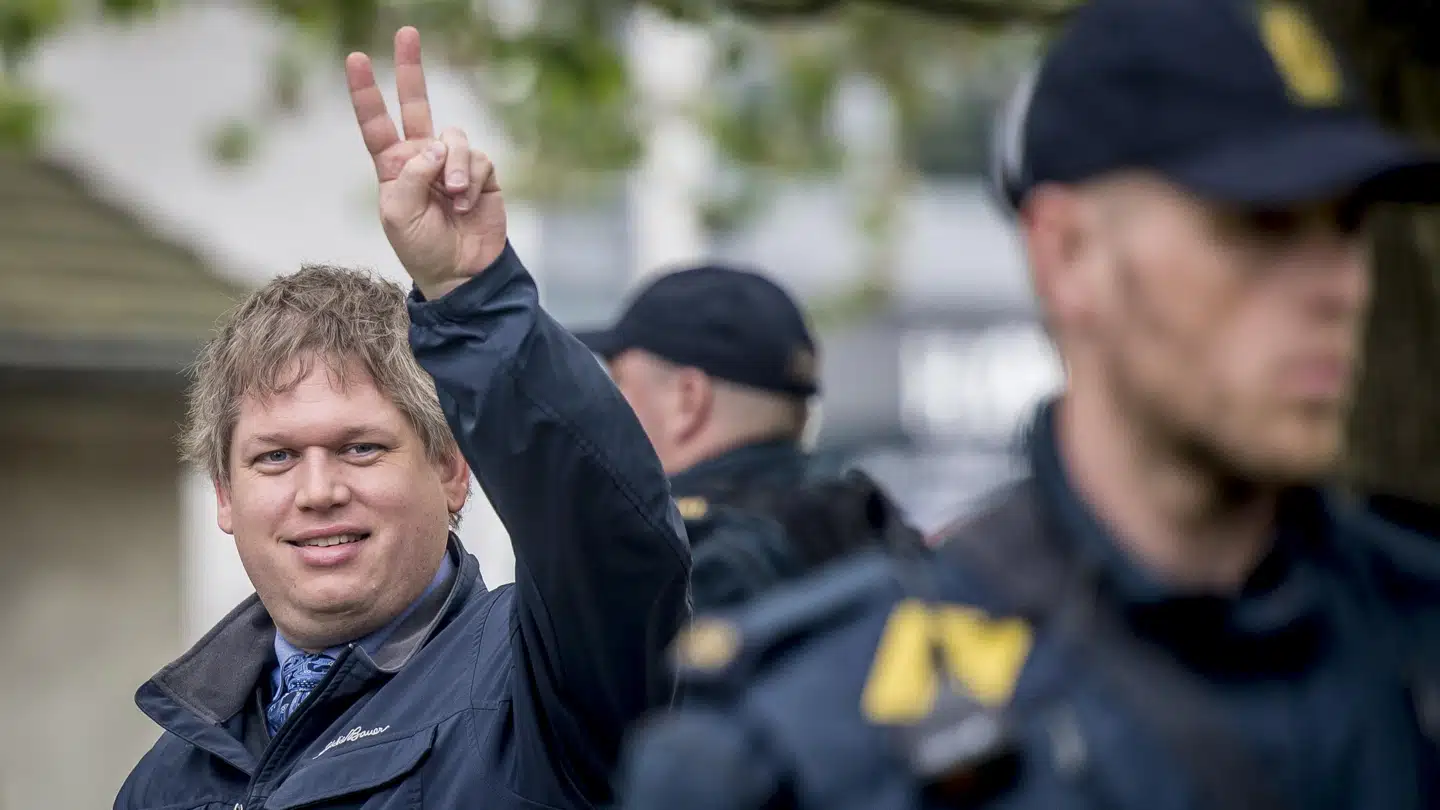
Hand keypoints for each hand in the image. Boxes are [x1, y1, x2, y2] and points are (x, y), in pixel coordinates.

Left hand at [346, 27, 506, 298]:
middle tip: (406, 33)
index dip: (366, 92)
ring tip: (453, 198)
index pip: (375, 123)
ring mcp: (451, 163)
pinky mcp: (480, 172)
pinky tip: (466, 204)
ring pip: (452, 137)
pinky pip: (476, 157)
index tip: (356, 59)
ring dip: (452, 166)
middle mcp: (421, 157)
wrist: (461, 272)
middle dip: (411, 68)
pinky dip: (470, 180)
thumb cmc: (422, 247)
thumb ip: (410, 175)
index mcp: (392, 166)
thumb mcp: (398, 215)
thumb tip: (435, 145)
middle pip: (415, 103)